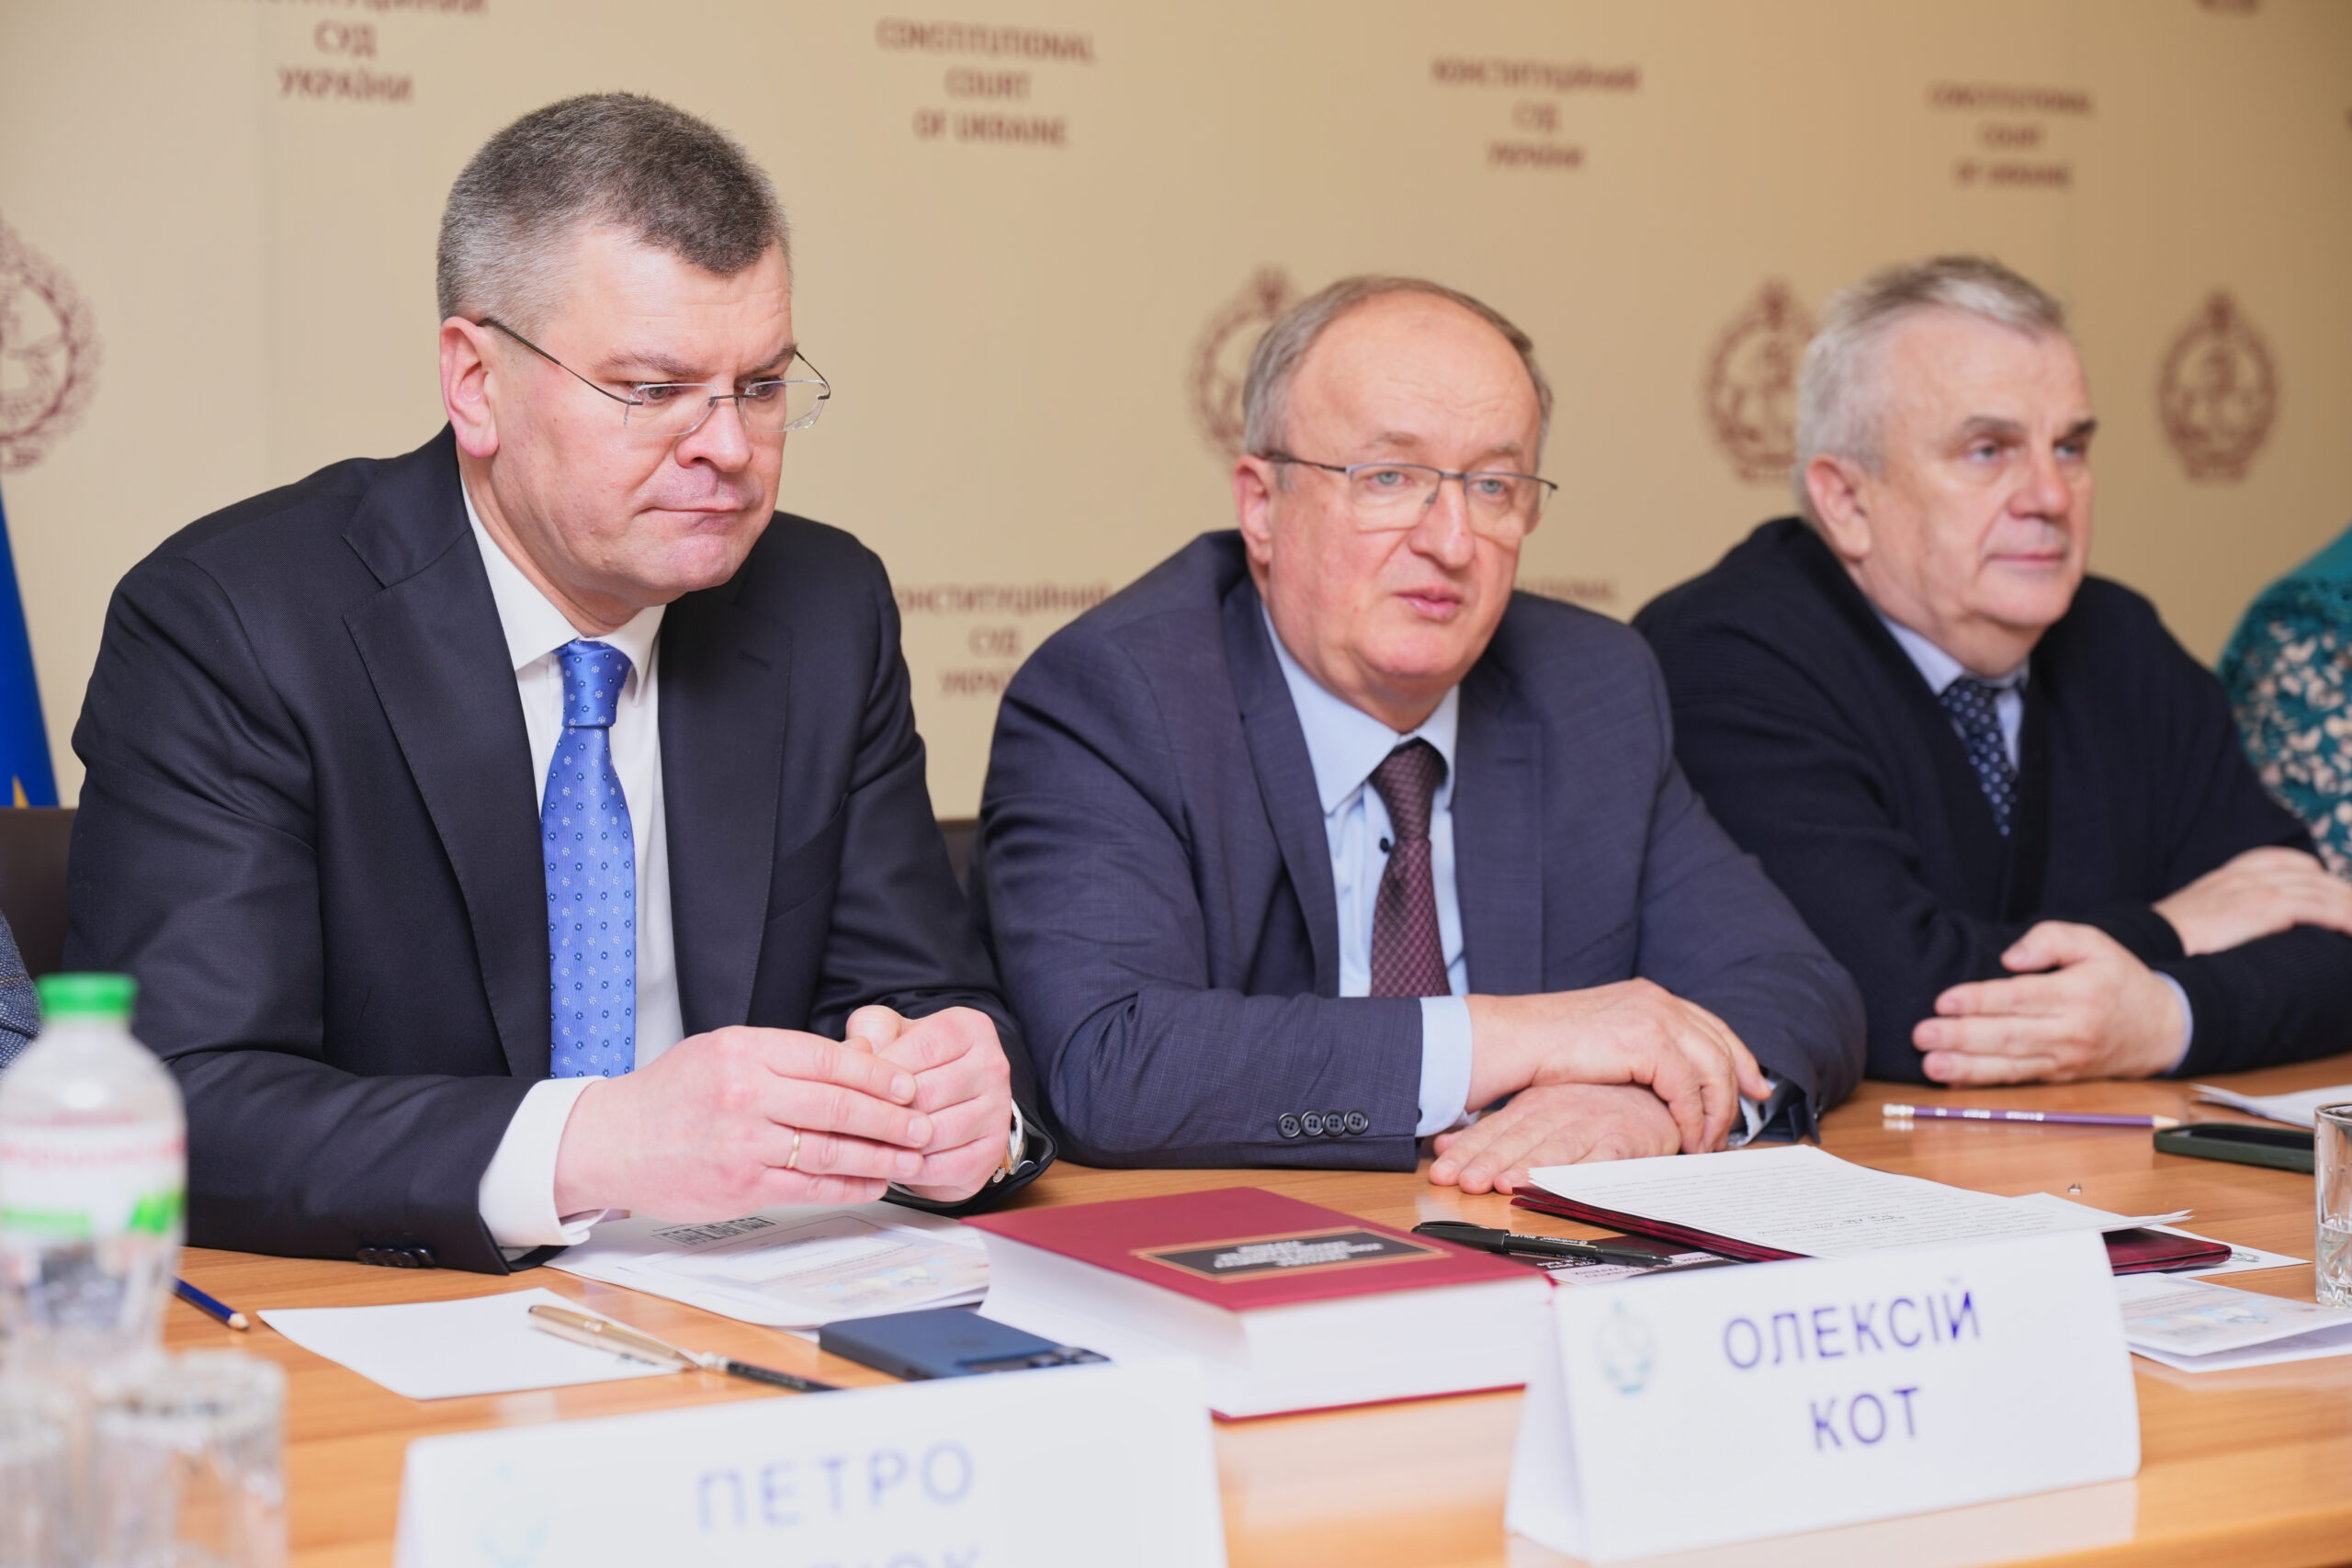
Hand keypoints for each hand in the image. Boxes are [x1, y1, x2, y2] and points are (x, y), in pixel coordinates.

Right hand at [552, 1025, 930, 1220]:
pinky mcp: (741, 1186)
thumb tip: (852, 1064)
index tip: (909, 1084)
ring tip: (912, 1156)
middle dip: (893, 1117)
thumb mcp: (720, 1050)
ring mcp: (743, 1143)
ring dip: (881, 1155)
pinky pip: (809, 1188)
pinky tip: (873, 1181)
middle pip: (840, 1104)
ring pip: (832, 1149)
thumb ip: (780, 1057)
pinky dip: (849, 1186)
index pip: (830, 1059)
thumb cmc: (670, 1094)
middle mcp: (745, 1093)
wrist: (611, 1142)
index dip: (879, 1074)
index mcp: (744, 1051)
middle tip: (924, 1123)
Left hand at [847, 1005, 1013, 1204]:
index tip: (849, 1086)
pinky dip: (911, 1170)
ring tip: (863, 1145)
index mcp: (970, 1028)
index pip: (922, 1048)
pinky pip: (945, 1166)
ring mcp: (998, 1110)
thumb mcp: (890, 1035)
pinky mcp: (992, 1151)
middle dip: (882, 1112)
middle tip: (850, 1123)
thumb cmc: (915, 1065)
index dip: (880, 1070)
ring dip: (894, 1144)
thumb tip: (855, 1050)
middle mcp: (993, 1065)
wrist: (947, 1105)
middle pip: (927, 1094)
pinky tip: (889, 1163)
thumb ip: (871, 1032)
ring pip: (935, 1133)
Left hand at [1427, 1083, 1679, 1193]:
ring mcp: (1591, 1125)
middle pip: (1519, 1140)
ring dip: (1530, 1166)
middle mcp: (1559, 1112)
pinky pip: (1603, 1159)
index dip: (1466, 1153)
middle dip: (1490, 1162)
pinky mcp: (1624, 1142)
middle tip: (1466, 1183)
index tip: (1442, 1174)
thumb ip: (1491, 1133)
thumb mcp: (1536, 1113)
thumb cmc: (1590, 1108)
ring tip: (1504, 1184)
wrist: (1653, 1096)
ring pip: (1556, 1148)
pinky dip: (1585, 1172)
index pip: (1493, 1131)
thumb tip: (1443, 1147)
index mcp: (1533, 1105)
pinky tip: (1566, 1186)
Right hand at [1466, 981, 1770, 1153]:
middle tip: (1736, 1127)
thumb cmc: (1544, 1049)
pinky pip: (1688, 1088)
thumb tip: (1663, 1083)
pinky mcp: (1649, 1041)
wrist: (1512, 1041)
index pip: (1711, 1027)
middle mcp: (1659, 1000)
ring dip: (1714, 1113)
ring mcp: (1656, 1017)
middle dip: (1737, 1091)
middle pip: (1722, 1047)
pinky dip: (1692, 1118)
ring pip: (1713, 1069)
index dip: (1740, 1059)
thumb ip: (1638, 1051)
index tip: (1756, 1087)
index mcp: (1648, 996)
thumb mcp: (1603, 1042)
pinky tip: (1685, 1139)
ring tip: (1705, 1143)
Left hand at [1915, 921, 2184, 1083]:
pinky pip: (2018, 1081)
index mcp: (2077, 994)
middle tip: (1921, 1034)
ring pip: (2010, 1065)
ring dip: (1966, 1067)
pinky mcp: (2060, 1077)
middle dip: (1961, 1037)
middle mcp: (2070, 1032)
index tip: (1944, 1000)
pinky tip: (1952, 1081)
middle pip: (2009, 1036)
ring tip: (1930, 1065)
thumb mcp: (2093, 942)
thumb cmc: (2117, 977)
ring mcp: (2065, 1060)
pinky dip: (1984, 1083)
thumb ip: (2050, 939)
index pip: (2021, 998)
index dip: (1980, 1001)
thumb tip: (2010, 958)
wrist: (2160, 1027)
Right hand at [2154, 846, 2351, 955]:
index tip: (2329, 891)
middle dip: (2341, 891)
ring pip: (2321, 890)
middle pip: (2310, 873)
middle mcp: (2244, 876)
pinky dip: (2344, 916)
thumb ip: (2214, 919)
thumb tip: (2226, 938)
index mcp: (2226, 876)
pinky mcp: (2264, 907)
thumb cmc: (2161, 945)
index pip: (2282, 861)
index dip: (2313, 874)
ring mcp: (2255, 889)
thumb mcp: (2189, 922)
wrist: (2144, 946)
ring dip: (2350, 905)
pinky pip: (2318, 907)